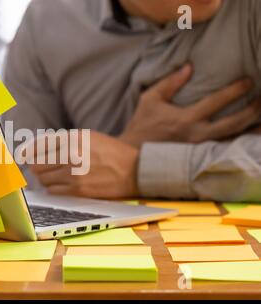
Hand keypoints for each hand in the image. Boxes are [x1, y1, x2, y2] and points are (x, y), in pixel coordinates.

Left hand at [29, 131, 138, 198]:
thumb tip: (31, 150)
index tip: (21, 158)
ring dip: (46, 180)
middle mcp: (72, 153)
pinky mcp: (79, 189)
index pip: (37, 146)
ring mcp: (74, 172)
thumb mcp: (86, 136)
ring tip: (56, 177)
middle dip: (37, 168)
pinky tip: (62, 185)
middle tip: (39, 170)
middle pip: (37, 164)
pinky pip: (53, 191)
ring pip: (44, 179)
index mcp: (73, 137)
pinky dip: (54, 189)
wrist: (134, 169)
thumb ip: (61, 141)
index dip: (26, 154)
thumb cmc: (108, 152)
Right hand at [119, 64, 259, 146]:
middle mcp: (197, 135)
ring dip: (251, 129)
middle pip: (233, 123)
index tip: (249, 81)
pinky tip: (249, 136)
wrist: (134, 154)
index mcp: (186, 119)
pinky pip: (225, 149)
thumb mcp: (150, 99)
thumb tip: (189, 67)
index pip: (216, 102)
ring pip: (233, 139)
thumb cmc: (142, 124)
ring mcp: (199, 148)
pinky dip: (239, 142)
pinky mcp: (198, 156)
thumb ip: (169, 83)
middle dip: (252, 111)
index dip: (235, 90)